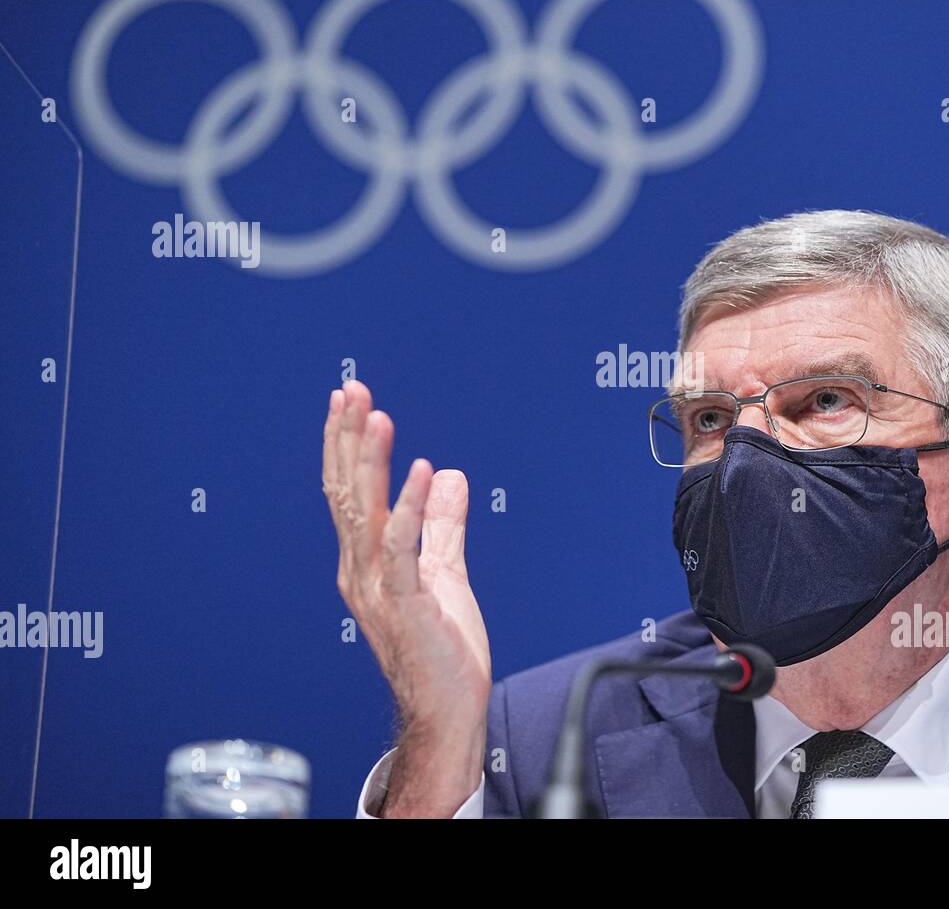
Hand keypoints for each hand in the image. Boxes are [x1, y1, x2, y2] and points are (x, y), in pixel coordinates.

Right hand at [322, 380, 490, 813]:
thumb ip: (443, 525)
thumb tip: (449, 474)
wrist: (448, 711)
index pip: (349, 493)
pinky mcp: (407, 605)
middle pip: (346, 493)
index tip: (351, 401)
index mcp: (366, 563)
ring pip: (365, 513)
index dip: (348, 446)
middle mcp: (361, 571)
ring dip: (370, 461)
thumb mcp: (447, 573)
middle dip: (348, 439)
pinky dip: (411, 508)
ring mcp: (379, 589)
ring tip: (375, 415)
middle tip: (351, 390)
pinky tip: (422, 470)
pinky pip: (403, 549)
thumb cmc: (443, 650)